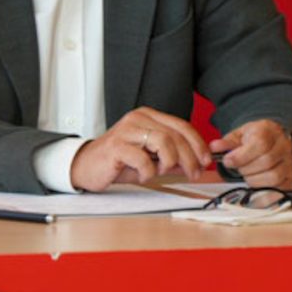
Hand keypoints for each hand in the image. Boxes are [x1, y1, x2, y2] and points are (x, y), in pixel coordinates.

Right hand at [71, 107, 209, 189]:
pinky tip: (142, 175)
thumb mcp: (150, 159)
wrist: (86, 167)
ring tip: (161, 172)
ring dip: (169, 163)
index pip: (182, 125)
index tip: (205, 160)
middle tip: (193, 174)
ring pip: (163, 142)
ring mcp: (127, 130)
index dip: (198, 144)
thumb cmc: (117, 162)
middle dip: (190, 158)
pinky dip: (148, 172)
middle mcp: (138, 119)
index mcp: (147, 117)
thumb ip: (172, 159)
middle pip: (175, 135)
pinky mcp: (116, 146)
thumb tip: (196, 164)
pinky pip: (143, 159)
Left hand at [210, 119, 291, 187]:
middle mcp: (283, 146)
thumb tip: (215, 147)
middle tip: (238, 167)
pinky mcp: (290, 178)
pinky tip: (255, 181)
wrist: (271, 140)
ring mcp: (289, 162)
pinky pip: (278, 189)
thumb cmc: (254, 138)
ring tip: (248, 173)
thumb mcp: (238, 135)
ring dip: (253, 179)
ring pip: (273, 177)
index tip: (228, 161)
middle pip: (266, 162)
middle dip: (245, 168)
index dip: (240, 156)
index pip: (260, 145)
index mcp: (269, 131)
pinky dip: (262, 189)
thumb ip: (226, 143)